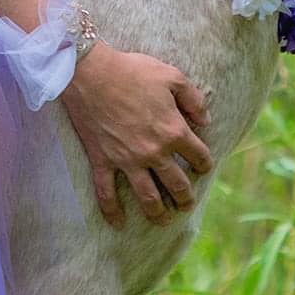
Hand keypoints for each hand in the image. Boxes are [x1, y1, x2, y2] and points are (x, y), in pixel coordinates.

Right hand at [58, 45, 211, 228]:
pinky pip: (107, 193)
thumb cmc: (131, 70)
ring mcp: (127, 160)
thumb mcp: (172, 76)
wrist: (90, 72)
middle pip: (177, 184)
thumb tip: (205, 120)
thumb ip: (193, 99)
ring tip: (163, 220)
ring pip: (148, 198)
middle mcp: (154, 152)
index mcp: (173, 130)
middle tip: (186, 203)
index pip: (198, 156)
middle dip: (185, 197)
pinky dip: (112, 211)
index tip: (202, 166)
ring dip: (158, 213)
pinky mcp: (103, 161)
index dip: (204, 163)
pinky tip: (118, 224)